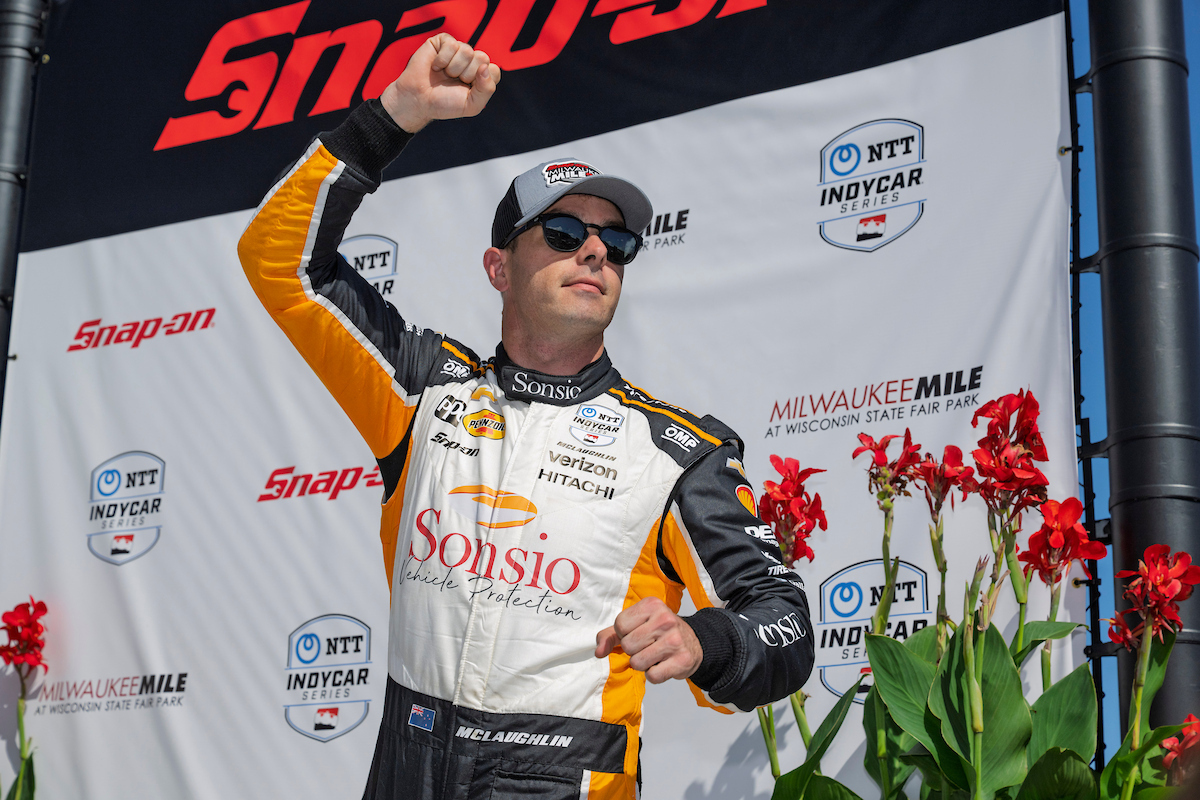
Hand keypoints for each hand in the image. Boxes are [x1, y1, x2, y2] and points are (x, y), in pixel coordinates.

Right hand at [379, 33, 501, 132]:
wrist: (418, 99)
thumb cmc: (444, 103)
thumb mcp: (472, 105)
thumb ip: (486, 89)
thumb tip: (485, 66)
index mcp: (481, 76)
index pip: (495, 70)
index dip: (482, 81)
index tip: (468, 90)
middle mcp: (472, 61)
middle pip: (483, 58)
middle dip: (467, 74)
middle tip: (454, 81)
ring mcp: (458, 50)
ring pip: (467, 50)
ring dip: (454, 68)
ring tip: (444, 74)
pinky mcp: (443, 42)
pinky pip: (452, 44)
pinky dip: (443, 59)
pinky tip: (436, 66)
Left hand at [595, 597, 703, 683]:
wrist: (694, 643)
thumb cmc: (660, 632)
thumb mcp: (636, 625)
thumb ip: (611, 635)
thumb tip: (598, 652)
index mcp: (652, 605)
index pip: (620, 625)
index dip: (624, 634)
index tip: (638, 632)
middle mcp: (665, 619)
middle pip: (627, 645)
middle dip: (633, 650)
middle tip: (648, 645)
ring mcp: (675, 640)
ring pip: (637, 662)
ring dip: (643, 664)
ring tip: (655, 655)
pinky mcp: (682, 660)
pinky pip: (652, 676)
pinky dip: (655, 674)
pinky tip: (664, 664)